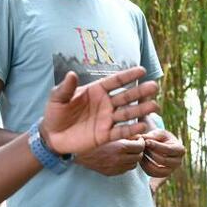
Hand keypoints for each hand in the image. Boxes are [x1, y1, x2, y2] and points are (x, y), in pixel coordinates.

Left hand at [40, 66, 159, 154]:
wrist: (52, 136)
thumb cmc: (55, 113)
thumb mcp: (57, 99)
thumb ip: (65, 88)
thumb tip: (71, 74)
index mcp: (96, 91)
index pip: (115, 81)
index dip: (128, 76)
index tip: (142, 70)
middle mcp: (105, 104)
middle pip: (126, 96)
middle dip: (139, 92)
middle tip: (154, 87)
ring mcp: (106, 120)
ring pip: (127, 114)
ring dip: (140, 110)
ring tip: (154, 106)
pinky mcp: (105, 135)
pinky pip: (120, 132)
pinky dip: (131, 130)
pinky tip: (143, 125)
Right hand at [74, 138, 145, 175]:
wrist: (77, 152)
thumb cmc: (93, 138)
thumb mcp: (110, 132)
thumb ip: (126, 134)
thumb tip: (138, 136)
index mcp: (121, 147)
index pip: (140, 147)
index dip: (141, 142)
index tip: (138, 138)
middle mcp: (120, 159)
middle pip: (139, 157)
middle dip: (138, 150)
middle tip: (134, 145)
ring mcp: (115, 168)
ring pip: (133, 165)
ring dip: (133, 158)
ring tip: (127, 152)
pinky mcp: (111, 173)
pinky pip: (124, 170)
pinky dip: (125, 164)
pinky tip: (120, 158)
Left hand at [139, 129, 184, 178]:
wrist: (161, 145)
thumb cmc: (160, 137)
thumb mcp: (158, 133)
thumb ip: (152, 136)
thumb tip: (144, 140)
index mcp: (180, 149)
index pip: (168, 149)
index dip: (156, 146)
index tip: (145, 141)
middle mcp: (178, 162)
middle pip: (163, 160)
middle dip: (150, 153)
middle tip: (141, 147)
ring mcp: (171, 170)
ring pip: (157, 170)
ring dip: (146, 162)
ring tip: (140, 153)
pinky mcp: (162, 175)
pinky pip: (152, 174)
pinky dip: (144, 167)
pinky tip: (141, 159)